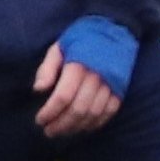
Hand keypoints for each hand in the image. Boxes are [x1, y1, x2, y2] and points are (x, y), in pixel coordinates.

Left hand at [31, 23, 127, 137]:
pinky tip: (83, 128)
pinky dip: (96, 124)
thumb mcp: (59, 47)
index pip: (63, 96)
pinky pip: (109, 112)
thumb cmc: (82, 39)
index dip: (50, 112)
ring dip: (76, 127)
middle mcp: (97, 77)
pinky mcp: (121, 89)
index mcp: (79, 65)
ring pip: (93, 114)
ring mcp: (112, 84)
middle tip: (48, 131)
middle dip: (61, 124)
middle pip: (78, 109)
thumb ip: (47, 68)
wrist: (116, 28)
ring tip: (63, 132)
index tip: (39, 120)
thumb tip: (38, 90)